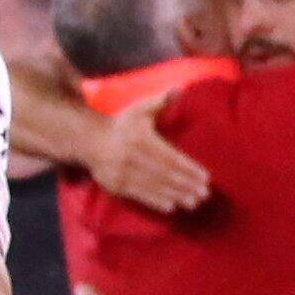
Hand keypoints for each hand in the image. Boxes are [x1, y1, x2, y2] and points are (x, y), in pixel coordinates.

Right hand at [86, 92, 210, 214]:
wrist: (89, 140)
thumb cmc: (122, 124)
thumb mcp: (139, 110)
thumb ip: (160, 102)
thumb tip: (180, 88)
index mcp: (139, 139)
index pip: (169, 157)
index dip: (188, 168)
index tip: (205, 177)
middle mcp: (130, 157)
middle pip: (164, 174)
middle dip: (186, 185)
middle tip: (205, 193)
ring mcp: (120, 173)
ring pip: (153, 187)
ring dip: (175, 195)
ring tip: (194, 202)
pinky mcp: (114, 186)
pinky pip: (138, 196)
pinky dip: (155, 202)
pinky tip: (172, 206)